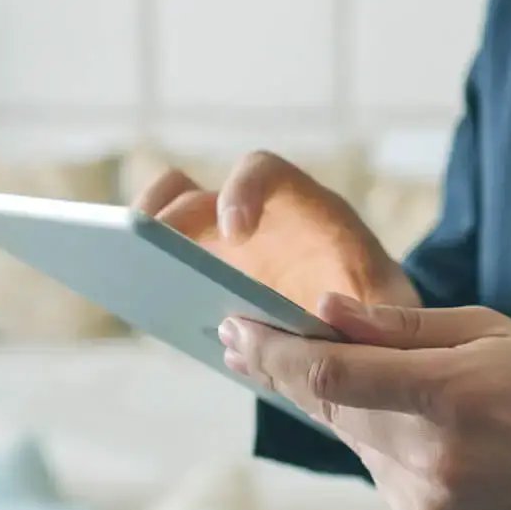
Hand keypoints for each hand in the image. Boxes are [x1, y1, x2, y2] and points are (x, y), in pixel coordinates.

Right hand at [133, 152, 418, 313]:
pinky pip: (163, 273)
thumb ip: (370, 310)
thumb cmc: (380, 314)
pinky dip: (147, 284)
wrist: (364, 338)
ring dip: (140, 240)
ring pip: (164, 223)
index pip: (263, 171)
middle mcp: (253, 217)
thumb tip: (323, 321)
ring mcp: (218, 248)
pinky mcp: (200, 280)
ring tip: (119, 271)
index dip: (241, 190)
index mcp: (302, 208)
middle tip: (144, 241)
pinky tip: (141, 310)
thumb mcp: (391, 309)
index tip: (234, 231)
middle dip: (163, 210)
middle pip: (192, 191)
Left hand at [221, 295, 510, 509]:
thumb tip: (323, 310)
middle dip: (280, 372)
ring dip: (333, 405)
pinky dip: (374, 442)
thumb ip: (398, 328)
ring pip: (348, 441)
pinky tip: (396, 422)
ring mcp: (426, 501)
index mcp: (450, 395)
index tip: (233, 329)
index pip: (331, 374)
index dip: (273, 353)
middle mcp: (432, 456)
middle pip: (327, 409)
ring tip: (317, 369)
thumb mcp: (486, 332)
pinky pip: (376, 471)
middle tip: (240, 341)